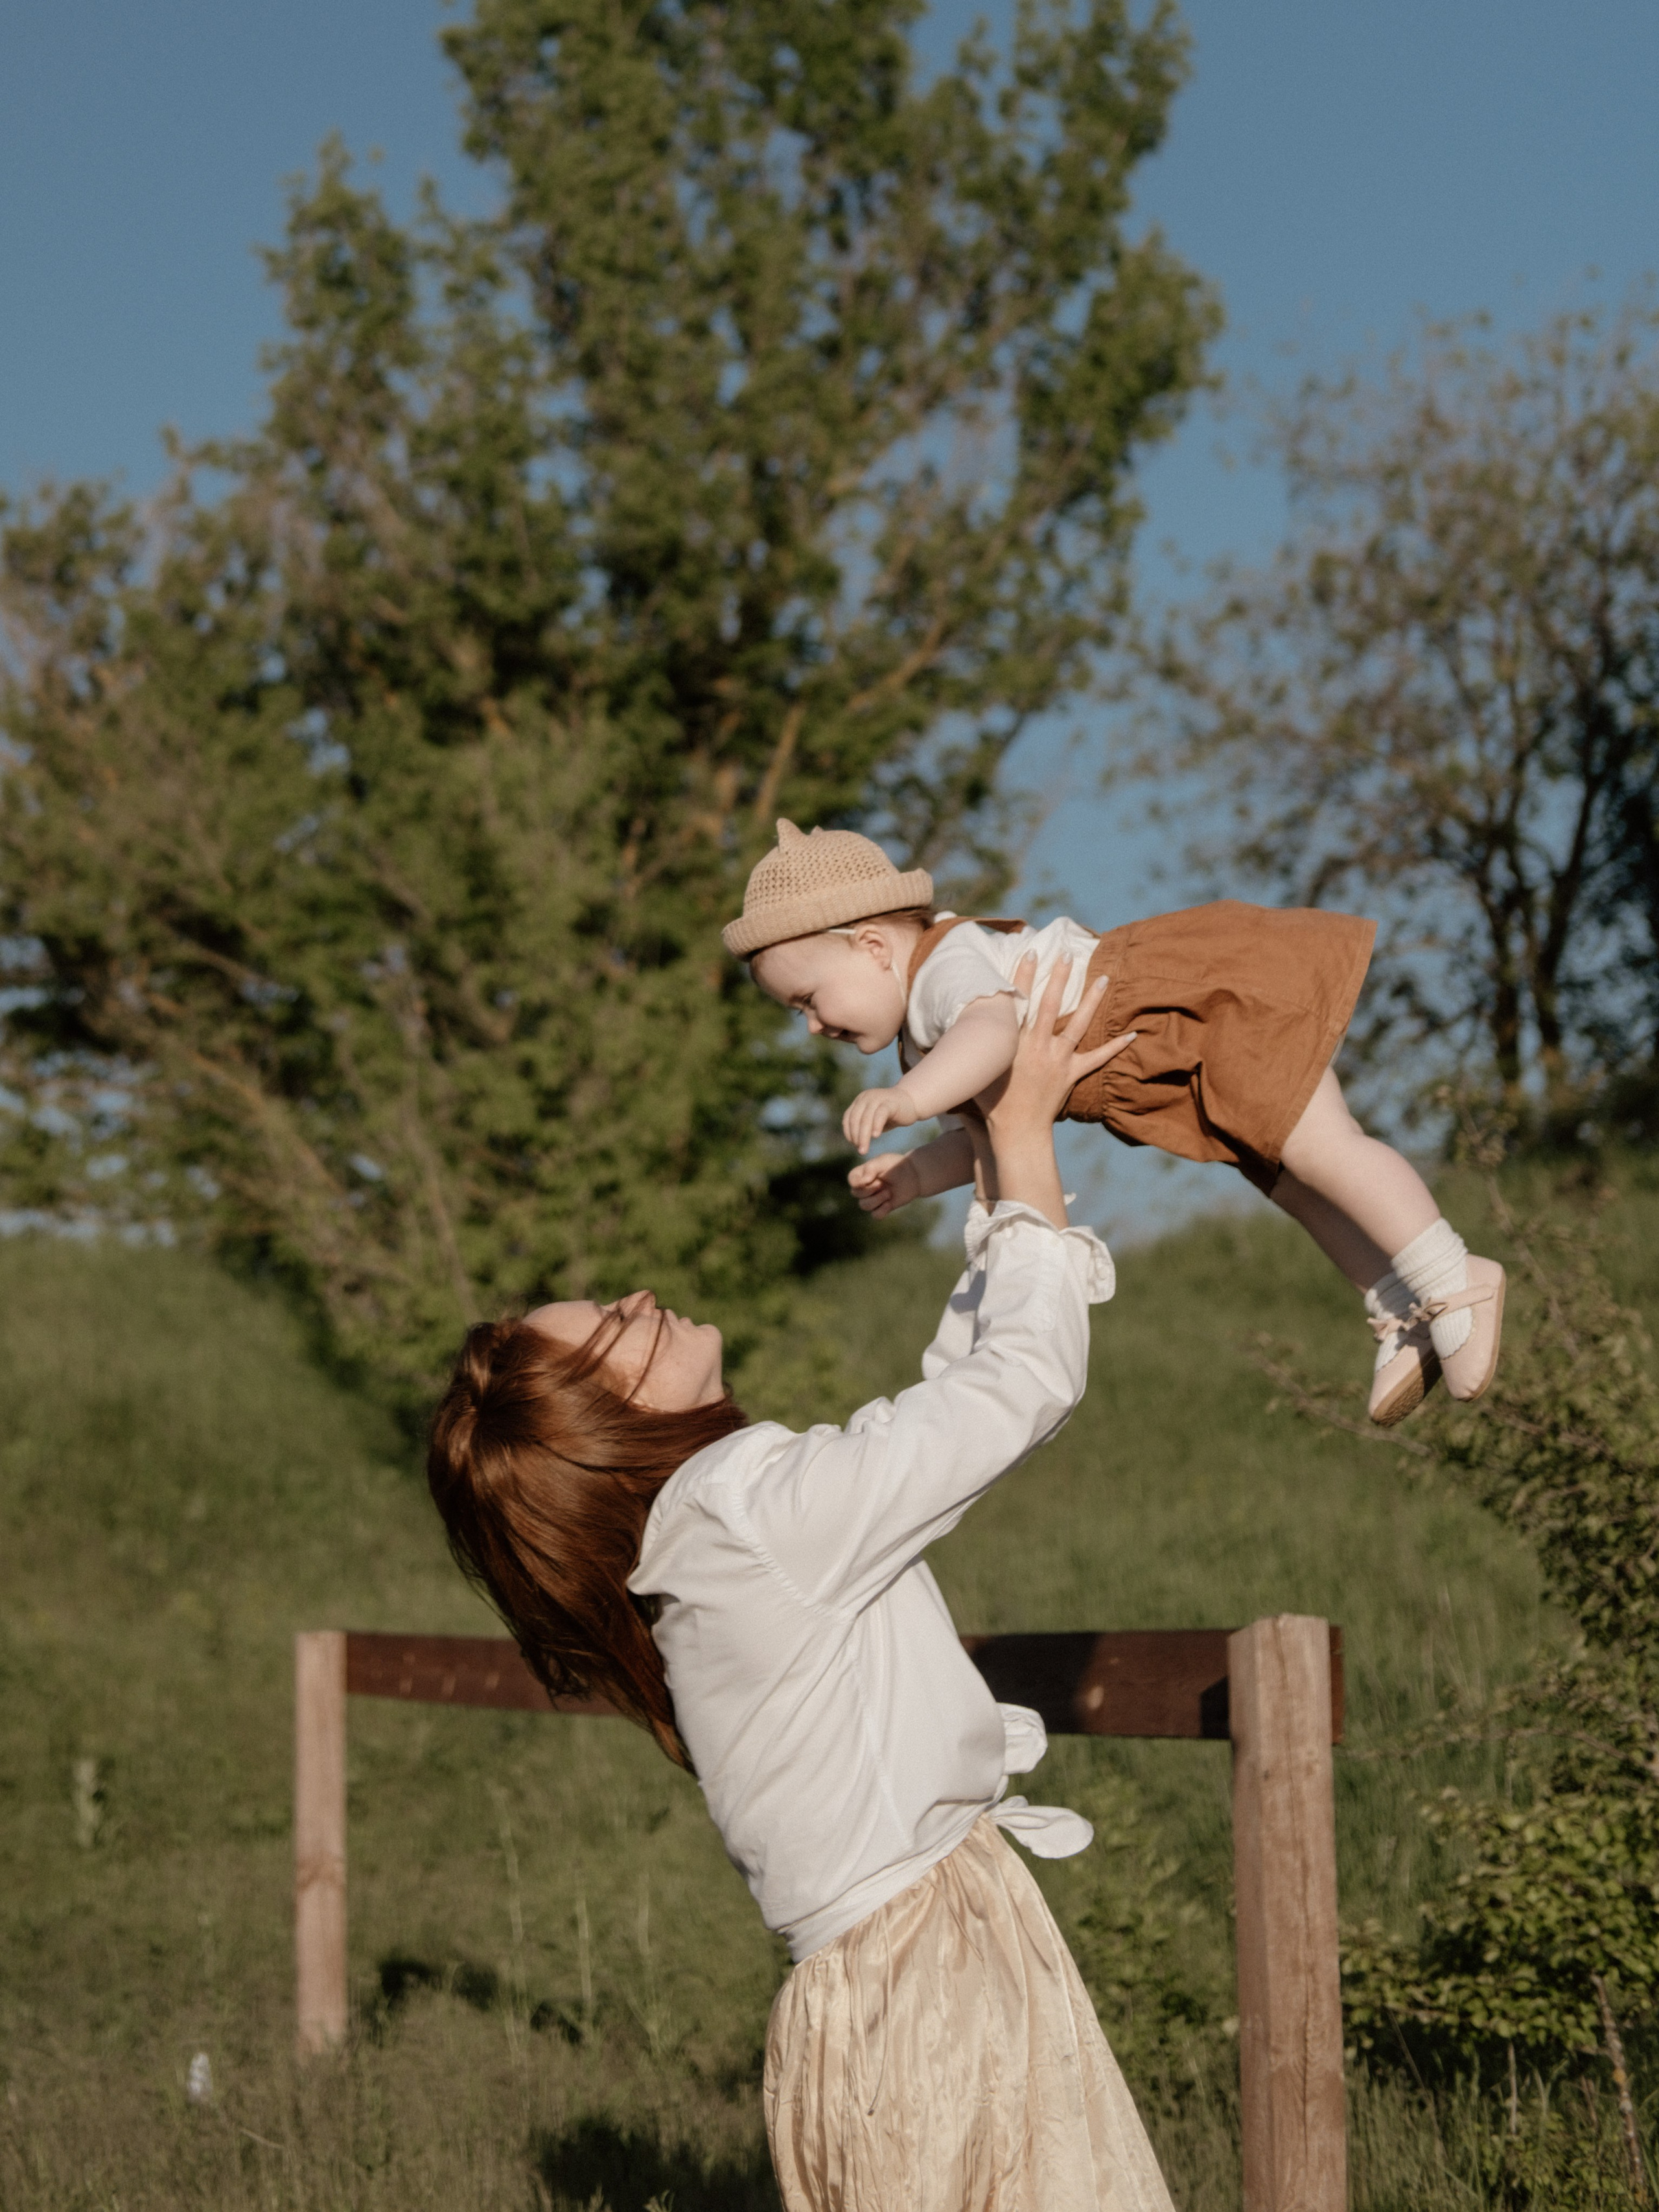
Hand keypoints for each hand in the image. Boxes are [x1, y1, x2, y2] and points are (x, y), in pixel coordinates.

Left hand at [842, 1085, 919, 1155]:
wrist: (911, 1102)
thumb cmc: (890, 1114)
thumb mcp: (874, 1120)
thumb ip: (863, 1126)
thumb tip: (855, 1142)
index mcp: (860, 1101)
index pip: (848, 1118)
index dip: (848, 1133)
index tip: (854, 1145)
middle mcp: (866, 1097)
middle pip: (856, 1119)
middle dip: (856, 1137)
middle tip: (860, 1152)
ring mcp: (877, 1098)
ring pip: (866, 1119)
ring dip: (864, 1136)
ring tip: (864, 1150)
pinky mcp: (889, 1103)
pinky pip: (880, 1114)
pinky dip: (876, 1125)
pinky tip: (876, 1136)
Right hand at [848, 1152, 922, 1217]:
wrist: (914, 1175)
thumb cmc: (896, 1165)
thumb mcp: (883, 1161)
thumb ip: (870, 1168)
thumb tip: (862, 1182)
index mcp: (862, 1174)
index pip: (851, 1180)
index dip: (858, 1183)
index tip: (872, 1178)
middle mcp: (865, 1187)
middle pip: (856, 1194)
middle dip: (870, 1190)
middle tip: (882, 1184)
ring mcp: (873, 1198)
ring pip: (864, 1206)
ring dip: (876, 1200)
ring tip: (889, 1193)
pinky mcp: (882, 1207)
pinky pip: (875, 1215)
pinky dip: (882, 1211)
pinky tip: (890, 1203)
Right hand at [978, 956, 1135, 1226]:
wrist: (1016, 1132)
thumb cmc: (989, 1105)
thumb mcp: (973, 1074)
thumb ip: (961, 1055)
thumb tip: (932, 1042)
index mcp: (1013, 1042)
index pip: (1018, 1001)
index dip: (1023, 975)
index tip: (1030, 953)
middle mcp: (1037, 1046)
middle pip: (1051, 1004)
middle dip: (1059, 977)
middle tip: (1067, 954)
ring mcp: (1058, 1059)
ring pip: (1078, 1023)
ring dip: (1091, 999)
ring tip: (1104, 977)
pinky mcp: (1071, 1075)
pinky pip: (1097, 1058)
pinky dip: (1115, 1047)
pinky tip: (1133, 1034)